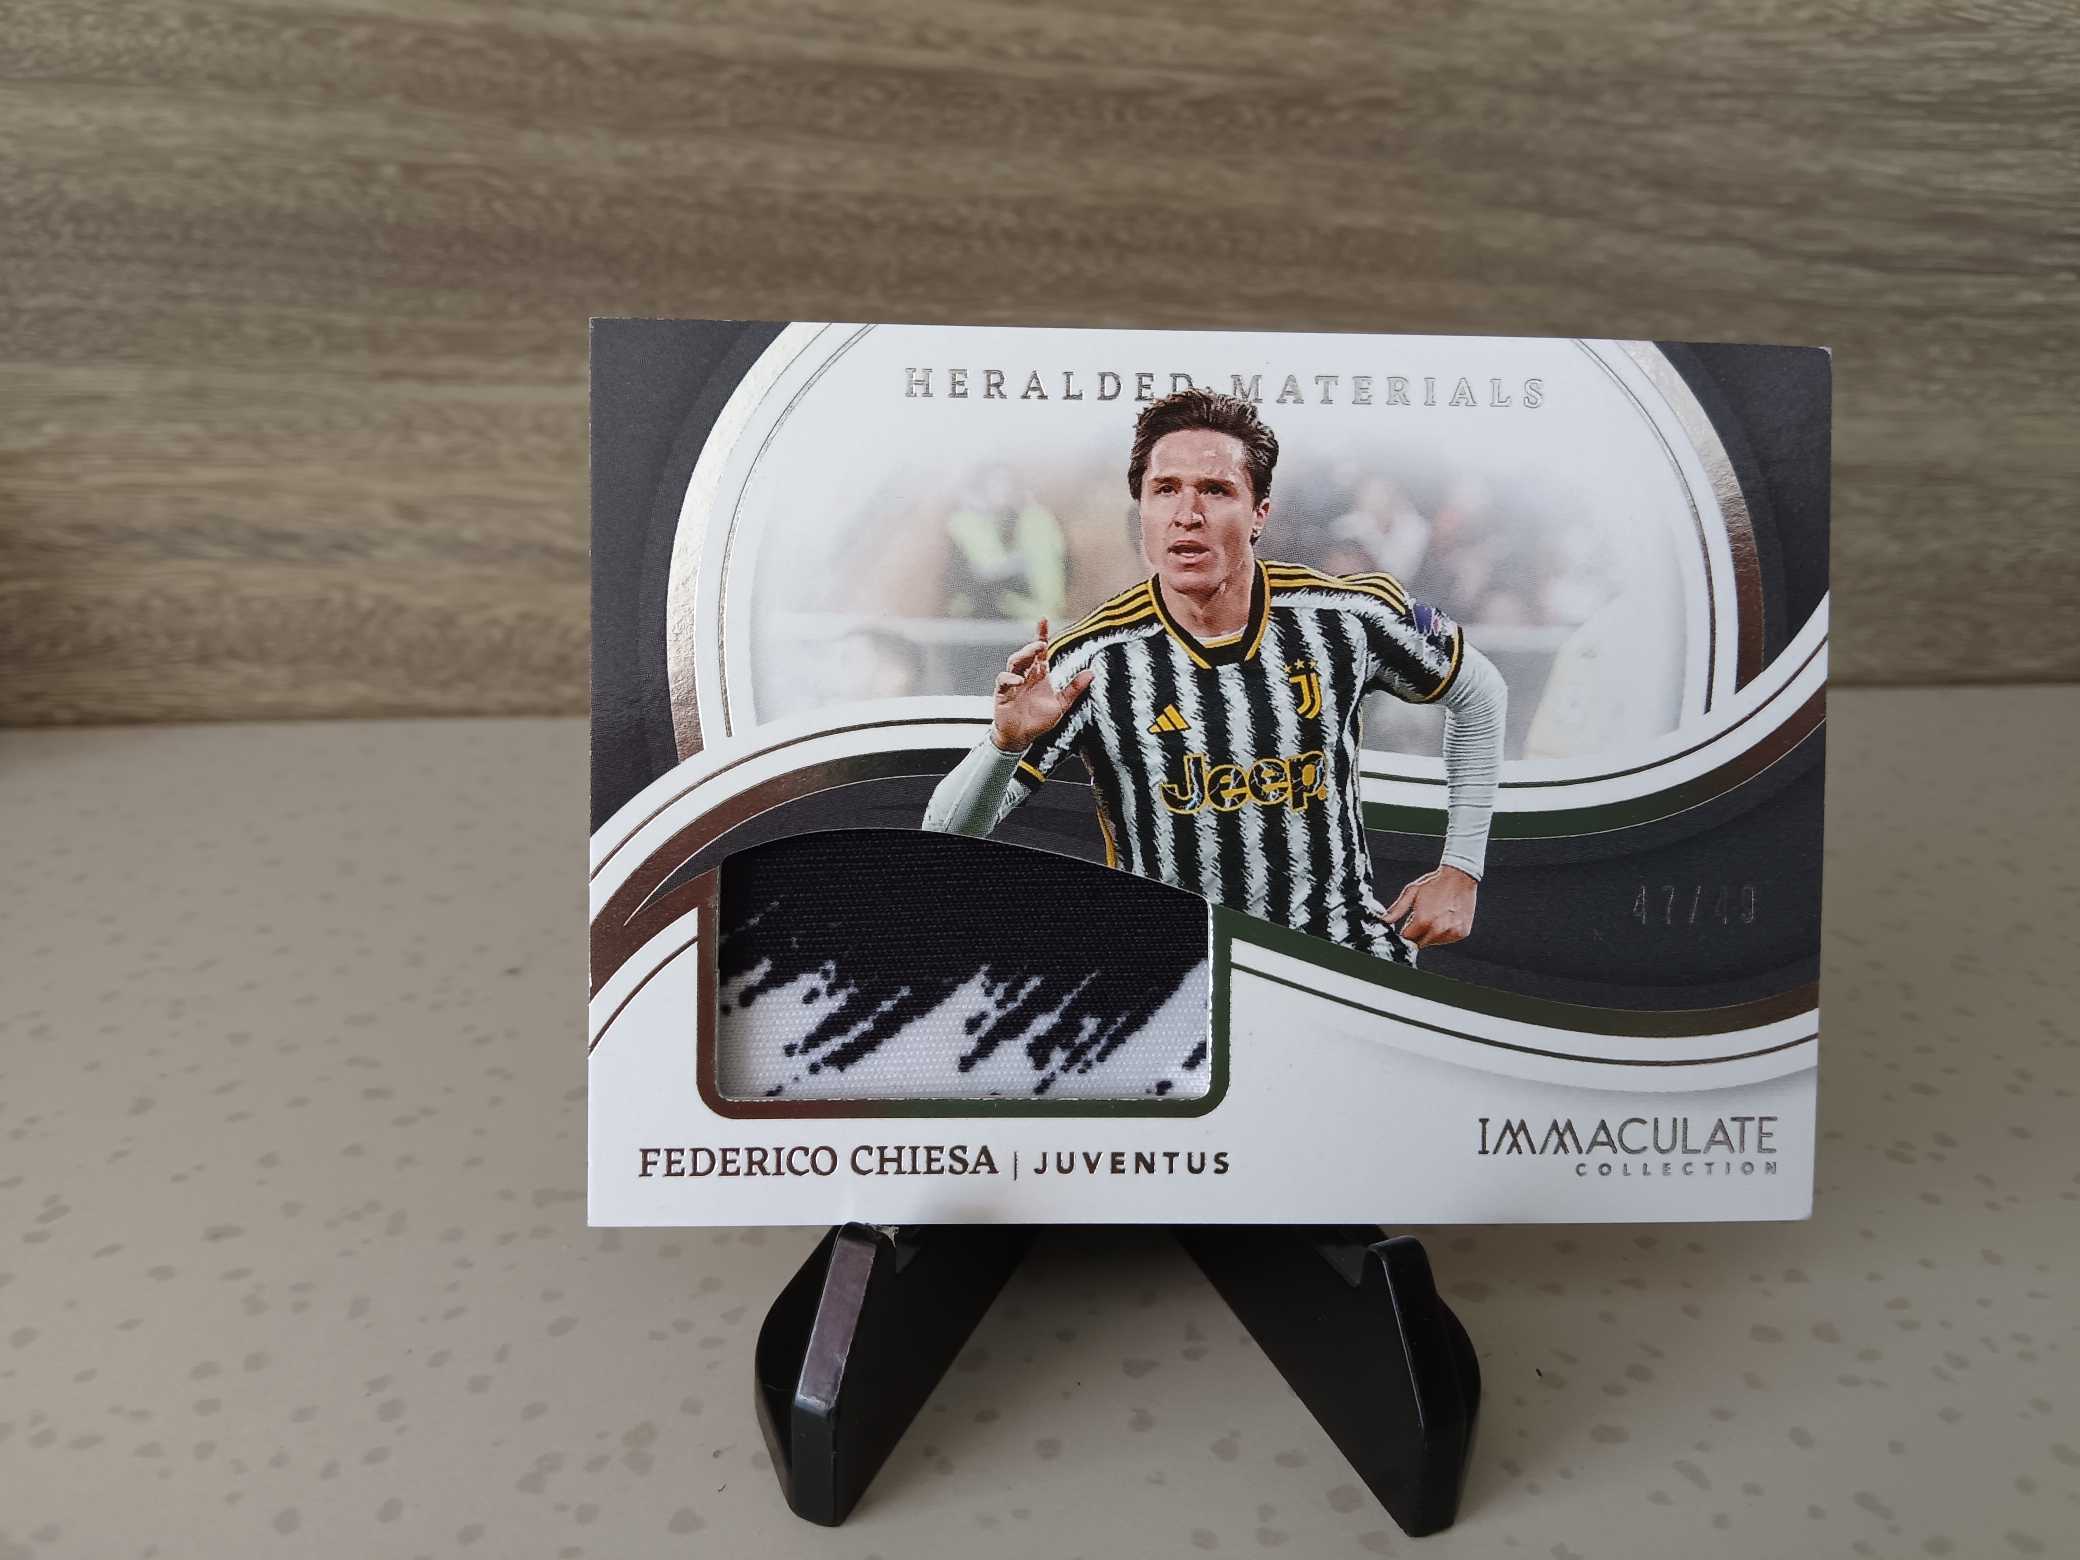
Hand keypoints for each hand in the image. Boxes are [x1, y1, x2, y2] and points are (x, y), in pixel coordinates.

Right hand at [991, 617, 1094, 751]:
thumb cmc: (1039, 720)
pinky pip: (1002, 681)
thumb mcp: (1061, 705)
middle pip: (1026, 654)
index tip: (1043, 619)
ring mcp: (1012, 683)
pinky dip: (1010, 679)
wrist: (1021, 737)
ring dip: (1023, 656)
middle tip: (1042, 644)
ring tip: (1034, 653)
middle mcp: (1025, 675)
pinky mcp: (1002, 694)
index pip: (1040, 651)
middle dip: (1033, 646)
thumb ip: (1074, 689)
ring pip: (1014, 662)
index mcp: (1039, 675)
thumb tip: (1091, 672)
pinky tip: (1019, 682)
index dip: (1040, 634)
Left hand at [1379, 865, 1478, 948]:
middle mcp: (1438, 930)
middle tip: (1422, 917)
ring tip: (1435, 915)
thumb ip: (1396, 910)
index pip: (1407, 939)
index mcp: (1423, 921)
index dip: (1404, 933)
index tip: (1406, 926)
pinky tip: (1445, 918)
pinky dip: (1444, 932)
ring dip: (1430, 934)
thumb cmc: (1434, 883)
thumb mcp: (1411, 892)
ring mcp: (1451, 933)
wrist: (1460, 877)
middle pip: (1419, 944)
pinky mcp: (1462, 933)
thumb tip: (1383, 921)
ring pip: (1433, 942)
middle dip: (1417, 934)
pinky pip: (1447, 939)